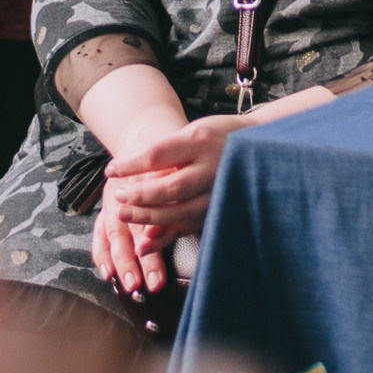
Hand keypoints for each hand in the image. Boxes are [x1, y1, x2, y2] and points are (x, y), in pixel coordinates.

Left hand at [100, 109, 247, 242]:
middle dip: (141, 195)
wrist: (261, 147)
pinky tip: (146, 241)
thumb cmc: (220, 135)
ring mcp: (219, 191)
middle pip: (172, 186)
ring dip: (149, 217)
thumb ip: (167, 149)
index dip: (132, 164)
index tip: (111, 170)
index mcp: (200, 141)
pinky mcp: (221, 210)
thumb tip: (127, 168)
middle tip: (118, 197)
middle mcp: (212, 167)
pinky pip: (191, 226)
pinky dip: (166, 235)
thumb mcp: (195, 130)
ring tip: (124, 216)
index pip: (159, 154)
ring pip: (181, 211)